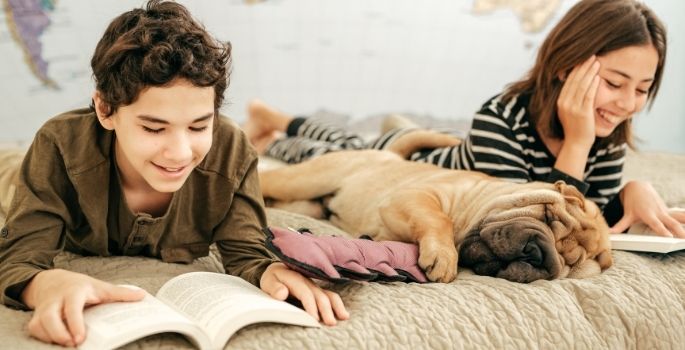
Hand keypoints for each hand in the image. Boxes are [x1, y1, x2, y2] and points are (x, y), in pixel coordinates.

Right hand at [21, 269, 145, 346]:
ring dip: (50, 337)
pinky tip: (57, 342)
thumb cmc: (82, 286)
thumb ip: (120, 293)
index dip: (75, 323)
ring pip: (38, 325)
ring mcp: (44, 308)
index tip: (80, 339)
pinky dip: (43, 338)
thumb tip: (142, 295)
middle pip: (49, 317)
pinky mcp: (36, 317)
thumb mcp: (101, 286)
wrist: (53, 281)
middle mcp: (56, 300)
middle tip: (72, 345)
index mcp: (74, 292)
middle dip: (58, 334)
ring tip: (66, 345)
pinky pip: (34, 329)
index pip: (71, 308)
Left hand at [260, 262, 348, 325]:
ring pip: (329, 294)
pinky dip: (337, 304)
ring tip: (343, 317)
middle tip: (330, 323)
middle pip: (320, 296)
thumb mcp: (268, 281)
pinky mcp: (318, 290)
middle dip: (326, 309)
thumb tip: (282, 294)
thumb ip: (274, 288)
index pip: (305, 293)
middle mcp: (308, 282)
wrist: (279, 269)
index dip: (310, 306)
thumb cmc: (273, 278)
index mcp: (296, 279)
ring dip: (336, 306)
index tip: (314, 318)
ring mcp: (314, 286)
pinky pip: (330, 296)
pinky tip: (343, 313)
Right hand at [556, 55, 600, 150]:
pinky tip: (597, 77)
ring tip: (597, 62)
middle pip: (574, 80)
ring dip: (589, 72)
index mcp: (561, 101)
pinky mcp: (582, 113)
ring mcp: (572, 108)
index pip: (568, 81)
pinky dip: (592, 85)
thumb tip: (579, 86)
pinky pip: (588, 96)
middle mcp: (564, 103)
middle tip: (592, 56)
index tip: (584, 59)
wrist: (576, 143)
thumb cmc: (576, 128)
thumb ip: (572, 99)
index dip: (576, 69)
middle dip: (583, 67)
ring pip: (581, 86)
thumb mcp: (570, 111)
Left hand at [610, 181, 684, 237]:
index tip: (670, 237)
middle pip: (671, 222)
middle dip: (679, 230)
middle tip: (684, 238)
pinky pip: (680, 214)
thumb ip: (620, 226)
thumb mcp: (627, 215)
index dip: (663, 231)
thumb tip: (610, 233)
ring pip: (679, 217)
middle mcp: (659, 213)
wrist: (638, 187)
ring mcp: (665, 211)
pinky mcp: (669, 210)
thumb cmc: (632, 202)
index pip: (657, 225)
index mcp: (648, 215)